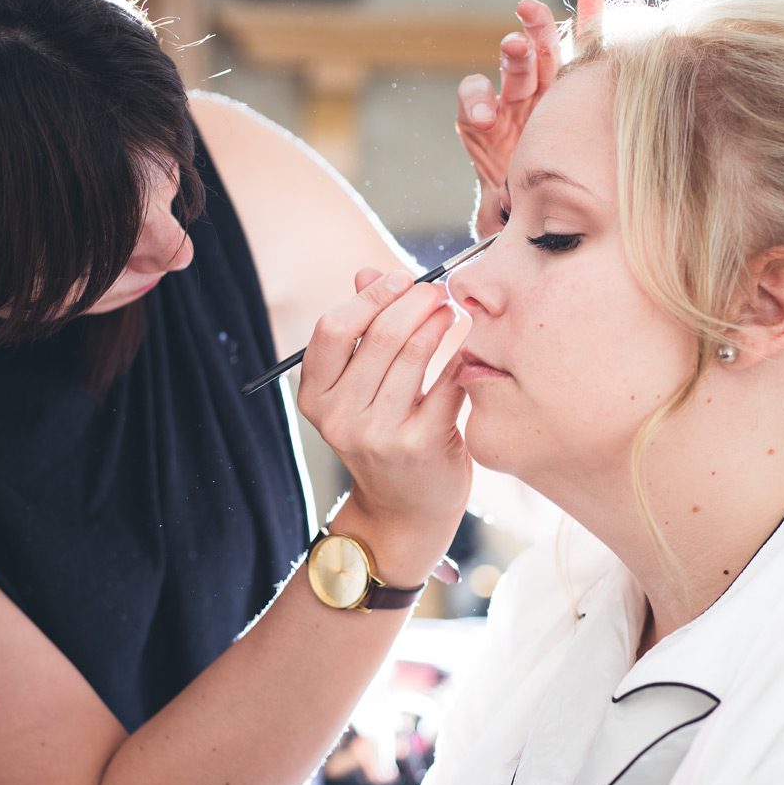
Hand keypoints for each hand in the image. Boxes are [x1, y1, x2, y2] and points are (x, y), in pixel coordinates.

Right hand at [295, 267, 471, 580]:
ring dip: (440, 322)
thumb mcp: (360, 390)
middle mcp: (340, 416)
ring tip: (453, 311)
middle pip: (379, 335)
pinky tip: (467, 348)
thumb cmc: (384, 437)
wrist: (404, 511)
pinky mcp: (420, 444)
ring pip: (414, 353)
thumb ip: (362, 333)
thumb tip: (369, 274)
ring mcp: (379, 433)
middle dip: (415, 302)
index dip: (370, 298)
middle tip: (438, 291)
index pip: (332, 329)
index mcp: (316, 396)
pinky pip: (446, 381)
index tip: (401, 280)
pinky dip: (459, 357)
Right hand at [456, 0, 605, 240]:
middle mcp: (541, 92)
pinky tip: (488, 114)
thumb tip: (665, 89)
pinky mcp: (480, 129)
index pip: (584, 45)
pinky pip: (473, 107)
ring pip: (508, 70)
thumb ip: (614, 118)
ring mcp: (509, 108)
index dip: (589, 11)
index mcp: (572, 92)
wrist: (530, 227)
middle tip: (532, 10)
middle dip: (535, 25)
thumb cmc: (569, 189)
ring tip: (514, 47)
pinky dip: (478, 104)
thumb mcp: (599, 155)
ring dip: (511, 56)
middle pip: (540, 48)